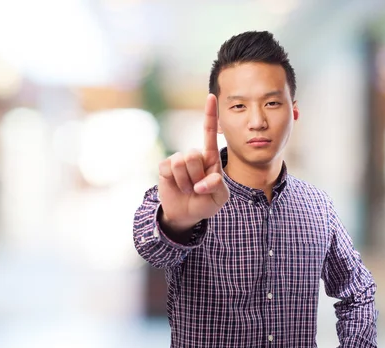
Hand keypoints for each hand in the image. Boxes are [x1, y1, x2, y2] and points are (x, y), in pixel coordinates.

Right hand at [158, 94, 229, 233]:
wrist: (186, 214)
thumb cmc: (206, 202)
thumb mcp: (219, 198)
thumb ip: (217, 187)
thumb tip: (202, 182)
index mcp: (210, 158)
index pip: (209, 133)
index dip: (210, 114)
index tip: (211, 96)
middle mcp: (194, 155)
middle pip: (195, 154)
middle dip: (197, 176)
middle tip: (198, 188)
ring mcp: (178, 160)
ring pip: (182, 162)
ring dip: (187, 181)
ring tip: (188, 188)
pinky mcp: (165, 167)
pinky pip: (170, 168)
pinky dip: (176, 182)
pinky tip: (178, 187)